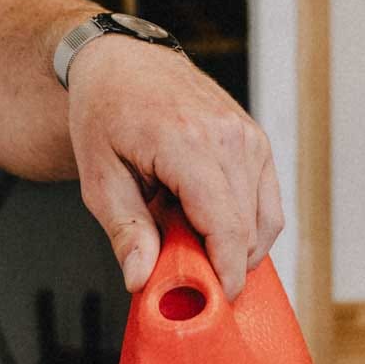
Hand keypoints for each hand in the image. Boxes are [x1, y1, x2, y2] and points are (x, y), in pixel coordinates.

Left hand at [67, 37, 283, 299]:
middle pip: (249, 229)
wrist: (122, 62)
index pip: (226, 225)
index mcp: (188, 142)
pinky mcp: (256, 140)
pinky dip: (247, 227)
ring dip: (238, 248)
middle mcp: (229, 136)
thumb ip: (125, 230)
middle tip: (188, 277)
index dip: (226, 272)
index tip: (217, 301)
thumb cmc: (105, 113)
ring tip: (192, 244)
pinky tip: (210, 229)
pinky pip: (266, 202)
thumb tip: (142, 279)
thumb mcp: (98, 177)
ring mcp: (249, 136)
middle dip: (226, 265)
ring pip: (265, 220)